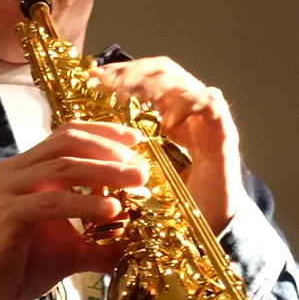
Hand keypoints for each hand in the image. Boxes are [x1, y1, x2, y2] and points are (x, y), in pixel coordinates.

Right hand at [0, 122, 147, 299]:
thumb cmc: (19, 264)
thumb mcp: (70, 250)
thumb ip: (100, 243)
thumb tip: (138, 247)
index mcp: (27, 170)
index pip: (66, 135)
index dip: (103, 133)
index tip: (137, 140)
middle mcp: (15, 171)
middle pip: (68, 142)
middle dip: (110, 151)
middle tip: (142, 169)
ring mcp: (8, 190)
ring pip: (61, 166)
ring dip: (104, 171)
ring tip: (135, 181)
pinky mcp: (6, 213)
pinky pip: (51, 201)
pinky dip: (84, 202)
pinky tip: (111, 209)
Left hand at [92, 57, 244, 230]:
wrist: (208, 231)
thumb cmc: (168, 202)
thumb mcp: (133, 169)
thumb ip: (115, 147)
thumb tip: (75, 130)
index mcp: (166, 114)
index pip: (145, 75)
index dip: (120, 71)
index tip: (90, 77)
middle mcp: (189, 111)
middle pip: (163, 69)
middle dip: (132, 71)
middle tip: (104, 82)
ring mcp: (207, 122)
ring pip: (184, 81)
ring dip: (153, 84)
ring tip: (125, 96)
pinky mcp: (223, 138)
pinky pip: (210, 104)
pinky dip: (188, 105)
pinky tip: (168, 121)